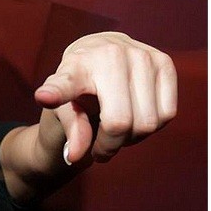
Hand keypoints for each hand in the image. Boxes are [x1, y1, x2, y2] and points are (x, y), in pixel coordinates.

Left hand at [33, 32, 176, 163]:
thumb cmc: (77, 88)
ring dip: (131, 138)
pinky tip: (135, 118)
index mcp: (75, 66)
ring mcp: (141, 55)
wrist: (100, 56)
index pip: (66, 83)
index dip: (56, 93)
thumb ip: (70, 129)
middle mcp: (110, 54)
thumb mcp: (63, 107)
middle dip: (109, 146)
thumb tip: (75, 156)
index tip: (44, 98)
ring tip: (115, 129)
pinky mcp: (164, 62)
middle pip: (119, 123)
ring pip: (148, 123)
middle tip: (100, 147)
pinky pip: (167, 114)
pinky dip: (151, 126)